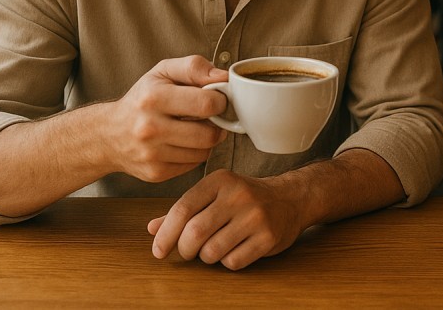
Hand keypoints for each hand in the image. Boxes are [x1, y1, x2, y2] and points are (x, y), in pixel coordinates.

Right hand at [103, 55, 228, 182]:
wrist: (108, 134)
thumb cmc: (143, 99)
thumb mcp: (163, 72)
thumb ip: (194, 67)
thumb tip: (224, 76)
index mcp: (153, 98)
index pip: (207, 104)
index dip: (220, 101)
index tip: (217, 99)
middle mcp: (149, 128)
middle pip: (209, 134)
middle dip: (217, 124)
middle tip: (210, 117)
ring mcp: (152, 154)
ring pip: (205, 151)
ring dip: (207, 140)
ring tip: (195, 128)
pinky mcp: (156, 173)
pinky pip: (194, 165)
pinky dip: (195, 153)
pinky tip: (183, 143)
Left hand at [148, 169, 303, 269]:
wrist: (290, 198)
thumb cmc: (245, 197)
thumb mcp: (215, 194)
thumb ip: (184, 210)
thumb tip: (152, 228)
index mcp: (220, 180)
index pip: (182, 209)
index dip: (165, 234)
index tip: (159, 250)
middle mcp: (238, 195)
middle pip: (195, 233)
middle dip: (184, 249)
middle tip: (188, 251)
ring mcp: (256, 216)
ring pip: (212, 251)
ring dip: (206, 257)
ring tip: (214, 248)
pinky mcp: (268, 237)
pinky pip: (233, 261)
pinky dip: (227, 262)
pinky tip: (234, 249)